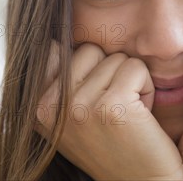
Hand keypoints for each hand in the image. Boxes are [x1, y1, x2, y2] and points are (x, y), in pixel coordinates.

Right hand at [36, 42, 182, 179]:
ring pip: (115, 57)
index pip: (54, 49)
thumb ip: (58, 78)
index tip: (91, 95)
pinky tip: (140, 118)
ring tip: (125, 115)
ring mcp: (78, 107)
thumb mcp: (70, 113)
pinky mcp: (111, 107)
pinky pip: (136, 68)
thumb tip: (51, 36)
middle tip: (112, 109)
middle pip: (89, 49)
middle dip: (108, 71)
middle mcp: (49, 107)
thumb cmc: (112, 145)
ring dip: (129, 81)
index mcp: (35, 107)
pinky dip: (147, 88)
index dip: (83, 65)